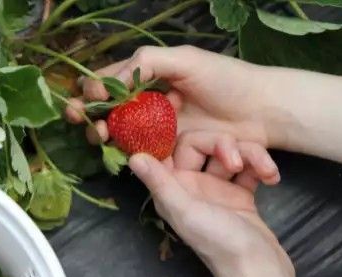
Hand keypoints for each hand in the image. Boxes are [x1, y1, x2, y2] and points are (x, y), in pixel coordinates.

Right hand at [65, 45, 277, 171]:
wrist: (262, 111)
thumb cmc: (226, 79)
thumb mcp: (185, 60)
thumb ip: (147, 62)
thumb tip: (112, 81)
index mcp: (151, 76)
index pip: (112, 80)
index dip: (95, 88)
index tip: (93, 94)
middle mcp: (150, 102)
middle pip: (108, 109)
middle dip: (88, 113)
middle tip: (79, 118)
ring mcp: (157, 128)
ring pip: (118, 131)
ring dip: (101, 132)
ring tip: (97, 134)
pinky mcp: (168, 151)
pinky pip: (139, 151)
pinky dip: (122, 150)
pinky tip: (113, 147)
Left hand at [129, 147, 293, 276]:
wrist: (260, 269)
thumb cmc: (219, 243)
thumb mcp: (185, 211)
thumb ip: (160, 183)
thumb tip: (133, 157)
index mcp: (172, 188)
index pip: (169, 148)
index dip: (177, 135)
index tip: (188, 118)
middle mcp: (191, 186)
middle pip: (202, 143)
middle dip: (223, 144)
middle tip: (235, 162)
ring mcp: (217, 189)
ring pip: (229, 152)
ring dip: (250, 155)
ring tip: (267, 174)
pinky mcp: (241, 194)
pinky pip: (248, 167)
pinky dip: (261, 167)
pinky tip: (272, 179)